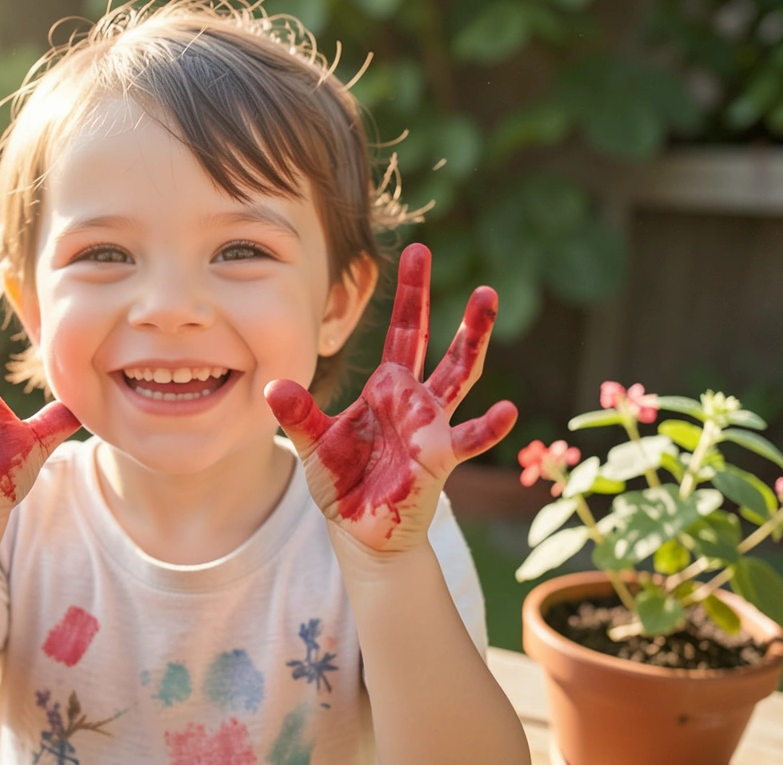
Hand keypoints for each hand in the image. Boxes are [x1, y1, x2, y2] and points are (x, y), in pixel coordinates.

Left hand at [265, 243, 516, 554]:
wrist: (359, 531)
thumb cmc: (341, 483)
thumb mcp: (312, 443)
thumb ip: (297, 413)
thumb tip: (273, 385)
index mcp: (388, 388)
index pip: (407, 331)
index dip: (412, 294)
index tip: (420, 251)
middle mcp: (416, 400)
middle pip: (439, 345)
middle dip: (451, 311)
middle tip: (474, 278)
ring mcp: (431, 426)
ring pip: (461, 378)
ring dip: (474, 342)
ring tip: (487, 303)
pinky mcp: (437, 459)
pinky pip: (467, 439)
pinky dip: (488, 428)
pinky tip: (508, 412)